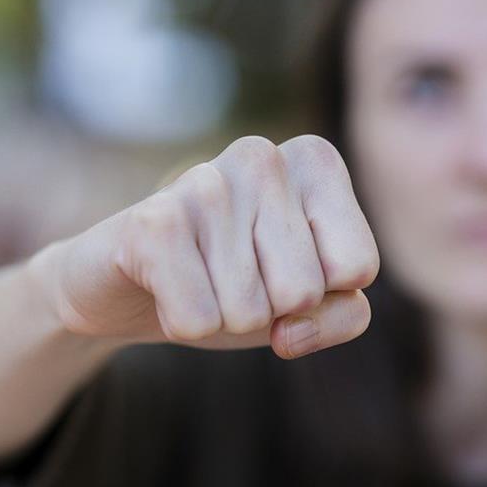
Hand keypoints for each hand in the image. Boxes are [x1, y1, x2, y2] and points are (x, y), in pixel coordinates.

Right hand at [31, 134, 379, 359]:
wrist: (129, 284)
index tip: (283, 270)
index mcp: (315, 162)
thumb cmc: (236, 284)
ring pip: (251, 311)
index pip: (357, 267)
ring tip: (199, 278)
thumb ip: (344, 315)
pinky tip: (165, 286)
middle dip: (270, 310)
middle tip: (233, 278)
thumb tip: (288, 329)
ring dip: (223, 317)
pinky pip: (198, 320)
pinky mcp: (152, 222)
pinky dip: (184, 325)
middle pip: (304, 291)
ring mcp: (205, 183)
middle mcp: (263, 156)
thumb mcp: (311, 304)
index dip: (321, 296)